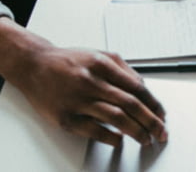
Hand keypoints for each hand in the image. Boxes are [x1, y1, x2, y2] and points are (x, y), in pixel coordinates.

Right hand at [0, 20, 167, 147]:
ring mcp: (77, 100)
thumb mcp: (97, 55)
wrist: (33, 65)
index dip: (153, 104)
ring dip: (135, 131)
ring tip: (145, 139)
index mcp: (101, 63)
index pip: (136, 87)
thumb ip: (122, 69)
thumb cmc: (68, 61)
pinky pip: (94, 130)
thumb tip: (144, 90)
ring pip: (115, 118)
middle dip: (150, 121)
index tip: (162, 115)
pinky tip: (120, 140)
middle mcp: (90, 80)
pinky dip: (111, 137)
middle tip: (161, 132)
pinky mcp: (66, 117)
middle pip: (130, 104)